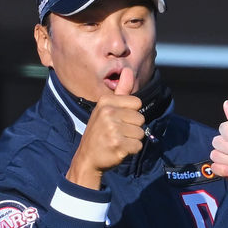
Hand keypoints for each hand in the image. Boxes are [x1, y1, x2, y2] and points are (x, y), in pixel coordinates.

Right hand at [65, 67, 145, 189]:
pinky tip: (118, 150)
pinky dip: (131, 151)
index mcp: (106, 101)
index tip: (118, 120)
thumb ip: (121, 91)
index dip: (131, 114)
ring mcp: (112, 129)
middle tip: (116, 133)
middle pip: (140, 119)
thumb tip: (127, 70)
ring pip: (141, 133)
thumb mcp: (106, 108)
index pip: (137, 103)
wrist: (87, 158)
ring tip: (117, 141)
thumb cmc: (100, 132)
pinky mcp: (117, 145)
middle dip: (132, 128)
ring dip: (132, 140)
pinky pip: (138, 146)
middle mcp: (108, 113)